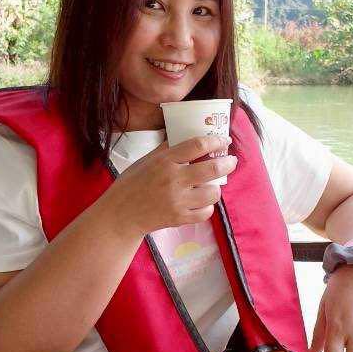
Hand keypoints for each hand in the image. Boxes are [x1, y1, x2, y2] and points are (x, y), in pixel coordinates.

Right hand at [107, 135, 236, 235]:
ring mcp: (178, 201)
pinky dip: (208, 206)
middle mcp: (174, 180)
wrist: (121, 214)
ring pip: (213, 193)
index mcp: (165, 161)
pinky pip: (206, 212)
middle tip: (231, 160)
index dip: (216, 140)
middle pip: (212, 169)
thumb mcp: (146, 159)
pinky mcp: (180, 218)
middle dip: (228, 163)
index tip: (224, 140)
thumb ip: (167, 148)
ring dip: (216, 187)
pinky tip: (202, 202)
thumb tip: (184, 134)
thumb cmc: (132, 183)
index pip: (197, 145)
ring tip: (212, 184)